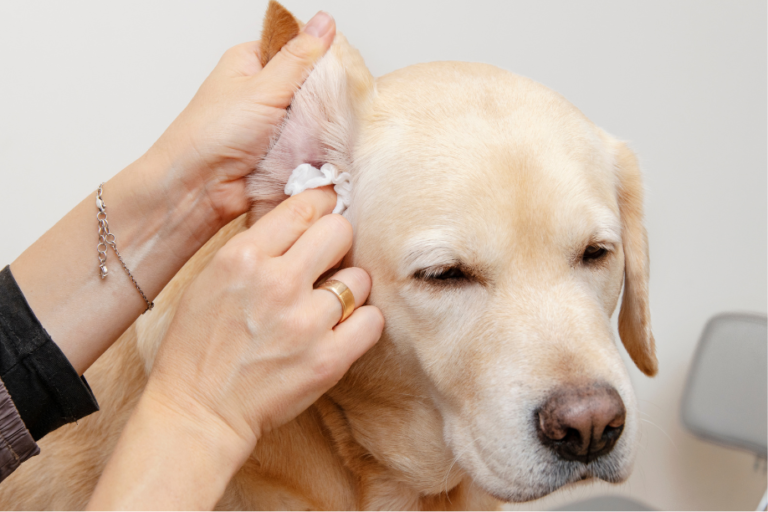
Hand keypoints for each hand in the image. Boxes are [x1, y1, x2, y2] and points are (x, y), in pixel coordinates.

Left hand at [146, 11, 336, 223]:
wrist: (198, 188)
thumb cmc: (213, 134)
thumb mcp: (262, 87)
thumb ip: (299, 57)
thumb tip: (324, 21)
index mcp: (251, 63)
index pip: (298, 48)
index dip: (322, 57)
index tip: (341, 69)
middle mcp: (261, 91)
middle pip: (310, 85)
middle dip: (324, 97)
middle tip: (332, 106)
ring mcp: (272, 124)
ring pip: (313, 118)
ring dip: (320, 128)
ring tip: (325, 133)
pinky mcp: (280, 153)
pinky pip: (309, 146)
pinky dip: (316, 150)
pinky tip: (323, 152)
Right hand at [147, 186, 382, 452]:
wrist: (199, 409)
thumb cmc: (199, 344)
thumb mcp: (212, 278)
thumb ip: (257, 246)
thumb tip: (303, 220)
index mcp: (243, 257)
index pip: (305, 207)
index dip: (322, 206)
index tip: (328, 212)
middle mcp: (277, 283)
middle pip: (340, 231)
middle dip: (338, 242)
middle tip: (329, 260)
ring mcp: (305, 322)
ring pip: (360, 279)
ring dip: (348, 289)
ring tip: (327, 305)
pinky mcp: (327, 359)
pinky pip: (372, 321)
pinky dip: (361, 323)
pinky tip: (342, 329)